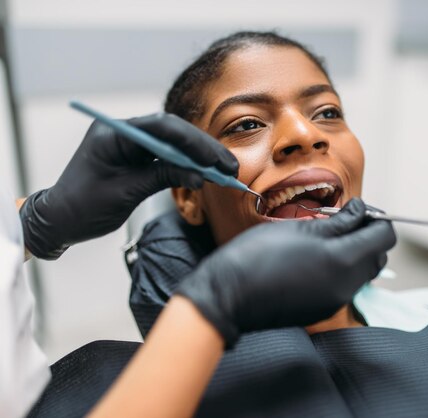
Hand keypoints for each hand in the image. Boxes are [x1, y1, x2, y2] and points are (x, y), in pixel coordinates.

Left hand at [20, 113, 237, 258]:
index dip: (192, 142)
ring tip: (225, 172)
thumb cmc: (82, 207)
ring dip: (200, 157)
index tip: (213, 159)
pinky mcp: (138, 158)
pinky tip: (207, 175)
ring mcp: (132, 144)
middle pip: (173, 133)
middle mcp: (125, 132)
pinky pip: (168, 157)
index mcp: (114, 133)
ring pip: (174, 144)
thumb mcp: (124, 192)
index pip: (161, 127)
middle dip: (203, 149)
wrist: (59, 220)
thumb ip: (161, 178)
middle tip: (228, 166)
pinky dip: (188, 166)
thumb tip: (199, 177)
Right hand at [175, 198, 396, 347]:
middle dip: (368, 236)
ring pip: (363, 273)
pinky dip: (341, 269)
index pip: (384, 237)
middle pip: (377, 256)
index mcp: (344, 260)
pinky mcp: (323, 309)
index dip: (375, 218)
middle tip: (342, 220)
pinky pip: (345, 286)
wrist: (229, 295)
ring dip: (355, 253)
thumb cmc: (259, 255)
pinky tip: (315, 258)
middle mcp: (346, 285)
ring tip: (326, 238)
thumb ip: (339, 222)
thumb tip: (360, 211)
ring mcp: (335, 300)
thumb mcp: (301, 228)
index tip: (356, 210)